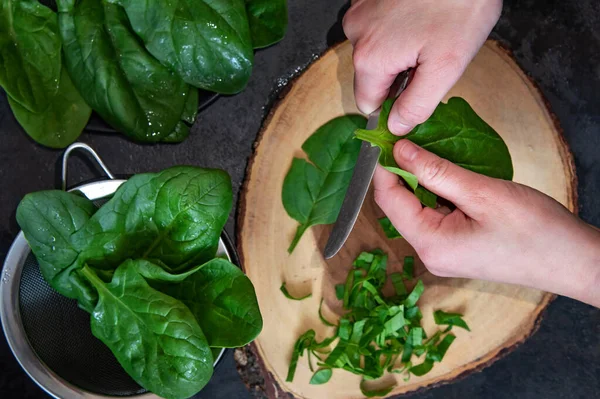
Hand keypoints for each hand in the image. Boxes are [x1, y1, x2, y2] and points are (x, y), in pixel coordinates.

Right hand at [343, 0, 502, 133]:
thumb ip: (416, 106)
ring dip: (397, 53)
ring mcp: (359, 12)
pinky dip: (395, 30)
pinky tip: (418, 19)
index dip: (393, 106)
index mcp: (371, 58)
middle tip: (429, 58)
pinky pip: (376, 29)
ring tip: (427, 34)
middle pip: (371, 77)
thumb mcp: (446, 67)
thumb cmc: (460, 6)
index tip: (417, 94)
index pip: (368, 105)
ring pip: (374, 52)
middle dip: (398, 76)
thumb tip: (396, 127)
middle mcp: (357, 34)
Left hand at [374, 140, 599, 306]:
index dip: (384, 167)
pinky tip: (448, 174)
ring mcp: (443, 254)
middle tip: (411, 138)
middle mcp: (430, 254)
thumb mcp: (482, 193)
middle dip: (402, 171)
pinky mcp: (457, 249)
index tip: (386, 137)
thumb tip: (400, 150)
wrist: (573, 261)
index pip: (389, 200)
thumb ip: (436, 171)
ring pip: (418, 209)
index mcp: (430, 244)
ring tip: (430, 151)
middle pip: (400, 206)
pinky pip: (435, 216)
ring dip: (422, 181)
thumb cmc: (536, 231)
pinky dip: (438, 194)